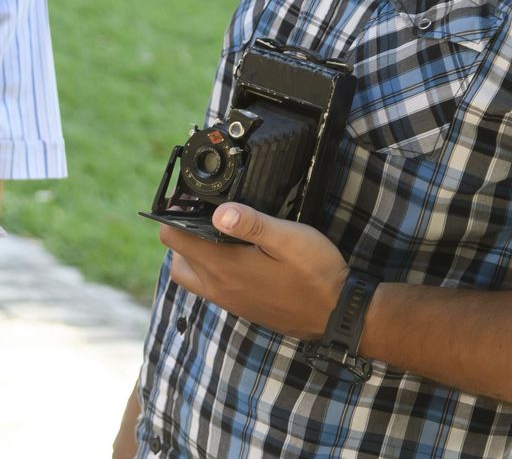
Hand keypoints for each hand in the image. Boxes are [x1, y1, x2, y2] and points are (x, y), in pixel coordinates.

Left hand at [158, 203, 349, 339]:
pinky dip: (209, 269)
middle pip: (177, 259)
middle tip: (198, 213)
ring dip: (193, 254)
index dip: (173, 215)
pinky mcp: (241, 307)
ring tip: (215, 232)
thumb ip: (251, 224)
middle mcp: (219, 288)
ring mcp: (229, 301)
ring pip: (191, 276)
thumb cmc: (316, 273)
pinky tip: (234, 253)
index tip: (185, 199)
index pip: (174, 240)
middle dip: (180, 235)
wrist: (338, 314)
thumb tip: (217, 212)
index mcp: (224, 267)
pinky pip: (210, 287)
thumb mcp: (288, 239)